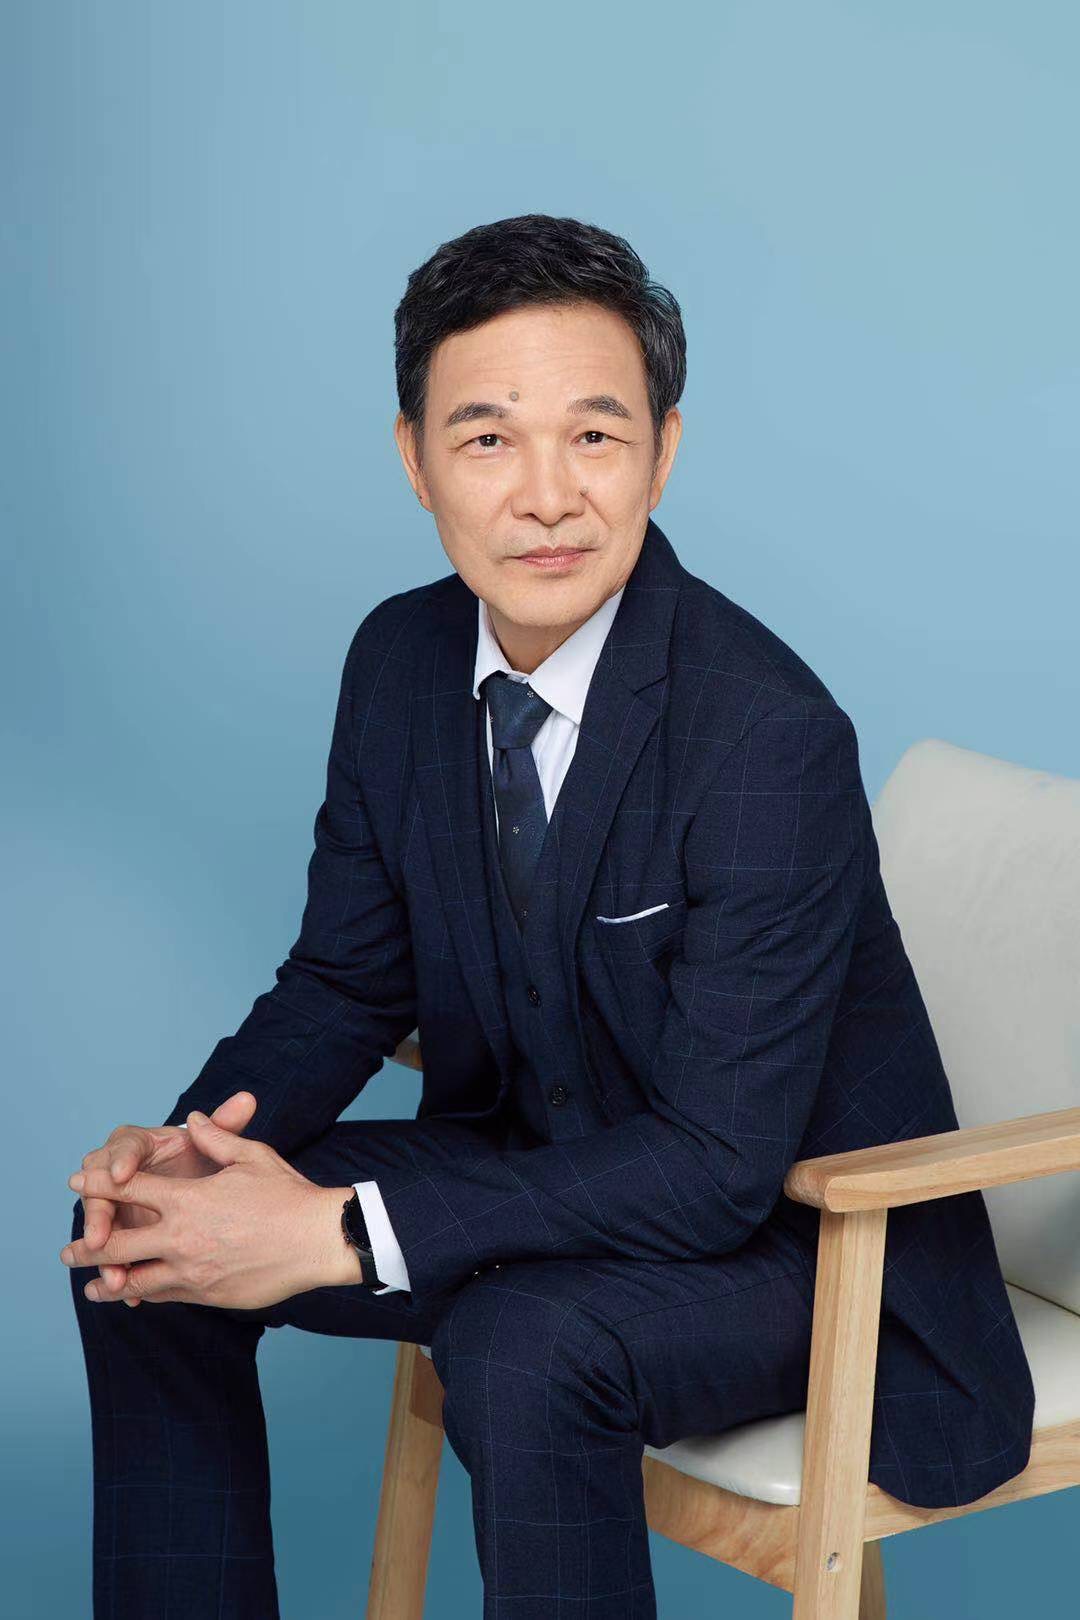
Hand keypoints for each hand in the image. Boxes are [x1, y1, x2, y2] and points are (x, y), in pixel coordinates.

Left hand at [61, 1110, 359, 1310]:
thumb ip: (217, 1138)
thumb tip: (195, 1117)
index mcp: (189, 1200)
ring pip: (136, 1281)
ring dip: (108, 1283)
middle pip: (117, 1246)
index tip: (77, 1181)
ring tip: (91, 1289)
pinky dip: (146, 1295)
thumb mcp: (252, 1156)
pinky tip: (138, 1297)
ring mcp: (193, 1271)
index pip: (130, 1189)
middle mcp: (183, 1238)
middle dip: (87, 1246)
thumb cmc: (288, 1194)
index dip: (99, 1184)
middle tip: (69, 1250)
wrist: (319, 1240)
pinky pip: (166, 1296)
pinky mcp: (208, 1295)